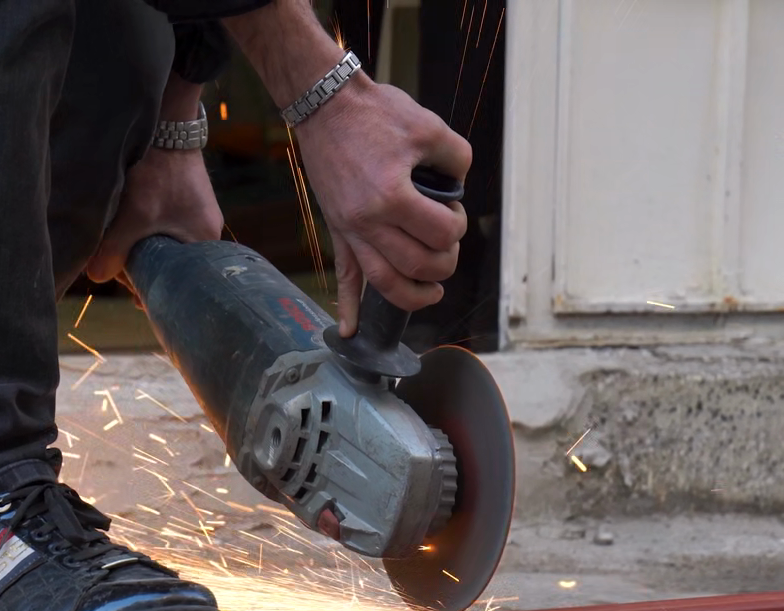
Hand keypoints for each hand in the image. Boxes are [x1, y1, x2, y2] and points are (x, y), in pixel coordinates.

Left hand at [84, 145, 223, 284]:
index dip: (152, 288)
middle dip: (145, 268)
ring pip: (169, 247)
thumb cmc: (157, 173)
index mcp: (205, 245)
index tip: (128, 285)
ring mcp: (201, 217)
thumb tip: (96, 278)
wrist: (168, 127)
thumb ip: (113, 250)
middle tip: (119, 265)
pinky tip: (130, 225)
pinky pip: (169, 228)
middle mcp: (209, 234)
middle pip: (174, 267)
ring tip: (121, 242)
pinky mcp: (189, 202)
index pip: (179, 284)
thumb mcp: (133, 216)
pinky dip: (149, 231)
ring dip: (145, 248)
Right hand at [290, 77, 470, 335]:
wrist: (325, 103)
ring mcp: (350, 229)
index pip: (441, 234)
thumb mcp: (429, 126)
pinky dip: (346, 307)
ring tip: (433, 292)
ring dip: (414, 296)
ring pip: (385, 283)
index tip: (454, 210)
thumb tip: (458, 188)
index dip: (458, 226)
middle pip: (418, 266)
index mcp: (392, 196)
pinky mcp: (337, 229)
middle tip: (448, 245)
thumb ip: (456, 160)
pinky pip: (342, 274)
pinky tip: (349, 333)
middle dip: (444, 261)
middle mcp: (368, 221)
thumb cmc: (375, 111)